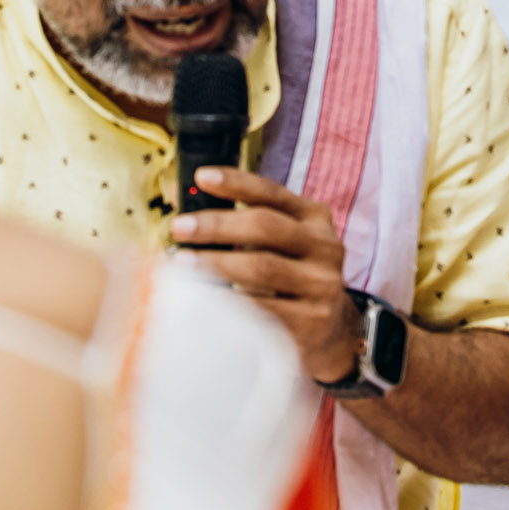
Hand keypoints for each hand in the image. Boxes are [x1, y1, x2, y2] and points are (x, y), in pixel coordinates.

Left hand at [169, 167, 361, 383]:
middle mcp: (324, 246)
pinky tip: (203, 297)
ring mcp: (322, 284)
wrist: (329, 332)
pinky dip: (228, 300)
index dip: (236, 182)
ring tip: (182, 262)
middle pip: (265, 226)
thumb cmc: (288, 278)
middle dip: (217, 225)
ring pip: (262, 267)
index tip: (201, 177)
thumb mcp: (274, 243)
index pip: (272, 193)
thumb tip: (178, 192)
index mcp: (314, 218)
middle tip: (180, 227)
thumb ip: (235, 218)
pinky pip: (262, 308)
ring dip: (215, 263)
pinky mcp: (312, 321)